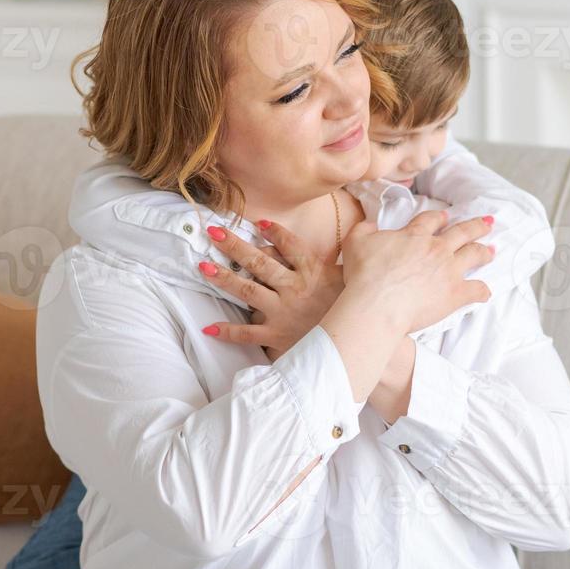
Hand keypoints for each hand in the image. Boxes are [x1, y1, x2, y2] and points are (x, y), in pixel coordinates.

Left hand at [197, 221, 345, 361]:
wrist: (351, 346)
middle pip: (260, 263)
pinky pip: (247, 333)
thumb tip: (366, 227)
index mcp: (313, 273)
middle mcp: (295, 289)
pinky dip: (228, 332)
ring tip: (203, 267)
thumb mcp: (352, 280)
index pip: (291, 247)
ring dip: (224, 278)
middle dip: (235, 247)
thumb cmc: (349, 312)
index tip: (259, 222)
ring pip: (248, 292)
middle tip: (214, 233)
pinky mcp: (276, 336)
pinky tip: (209, 328)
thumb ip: (348, 256)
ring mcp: (283, 313)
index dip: (276, 232)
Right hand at [340, 209, 495, 335]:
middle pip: (462, 232)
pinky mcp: (455, 293)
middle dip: (477, 225)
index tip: (446, 216)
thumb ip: (364, 229)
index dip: (440, 217)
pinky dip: (483, 291)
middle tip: (488, 222)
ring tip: (492, 250)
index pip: (432, 220)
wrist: (378, 304)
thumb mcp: (355, 243)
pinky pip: (477, 289)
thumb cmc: (364, 275)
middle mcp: (437, 249)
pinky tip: (486, 292)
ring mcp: (449, 270)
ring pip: (474, 254)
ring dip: (484, 251)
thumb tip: (371, 224)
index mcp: (415, 235)